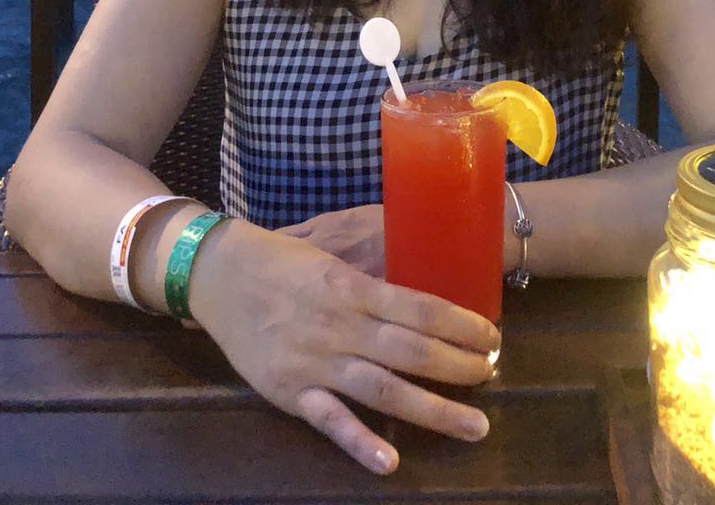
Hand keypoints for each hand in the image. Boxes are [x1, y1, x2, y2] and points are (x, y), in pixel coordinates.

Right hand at [188, 217, 498, 475]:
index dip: (461, 324)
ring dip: (434, 410)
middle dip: (459, 366)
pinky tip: (391, 461)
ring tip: (475, 425)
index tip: (492, 336)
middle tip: (495, 374)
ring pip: (385, 390)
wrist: (219, 274)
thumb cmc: (279, 259)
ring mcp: (318, 362)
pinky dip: (361, 443)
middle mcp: (342, 325)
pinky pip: (332, 421)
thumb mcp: (329, 253)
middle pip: (413, 350)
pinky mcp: (292, 391)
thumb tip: (416, 280)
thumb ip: (369, 276)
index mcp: (353, 287)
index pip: (421, 307)